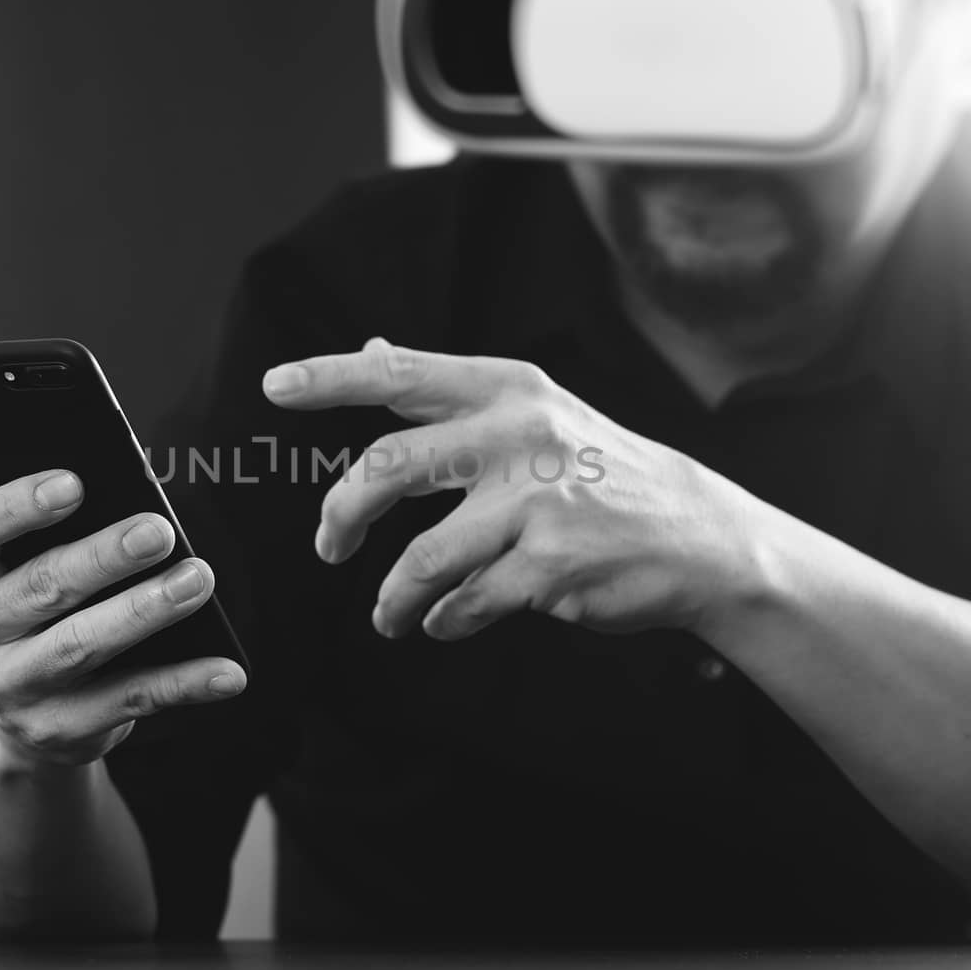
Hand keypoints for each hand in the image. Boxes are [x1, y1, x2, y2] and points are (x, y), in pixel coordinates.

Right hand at [0, 470, 245, 765]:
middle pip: (39, 587)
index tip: (75, 484)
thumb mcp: (24, 559)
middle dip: (104, 557)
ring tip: (196, 581)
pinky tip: (226, 671)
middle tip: (159, 530)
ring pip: (80, 645)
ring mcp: (8, 687)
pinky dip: (184, 683)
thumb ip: (59, 529)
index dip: (18, 505)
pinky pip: (128, 700)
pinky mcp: (56, 728)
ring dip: (145, 612)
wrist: (23, 700)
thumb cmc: (36, 598)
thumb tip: (135, 501)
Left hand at [262, 339, 770, 639]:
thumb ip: (449, 394)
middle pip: (388, 472)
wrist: (696, 533)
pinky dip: (445, 620)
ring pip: (422, 559)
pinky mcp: (552, 567)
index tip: (274, 386)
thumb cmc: (598, 469)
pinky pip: (465, 604)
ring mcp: (539, 502)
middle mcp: (520, 434)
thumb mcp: (534, 409)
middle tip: (328, 544)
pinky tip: (447, 620)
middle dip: (340, 516)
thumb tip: (374, 349)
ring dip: (392, 596)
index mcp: (508, 389)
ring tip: (389, 613)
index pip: (401, 374)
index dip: (331, 378)